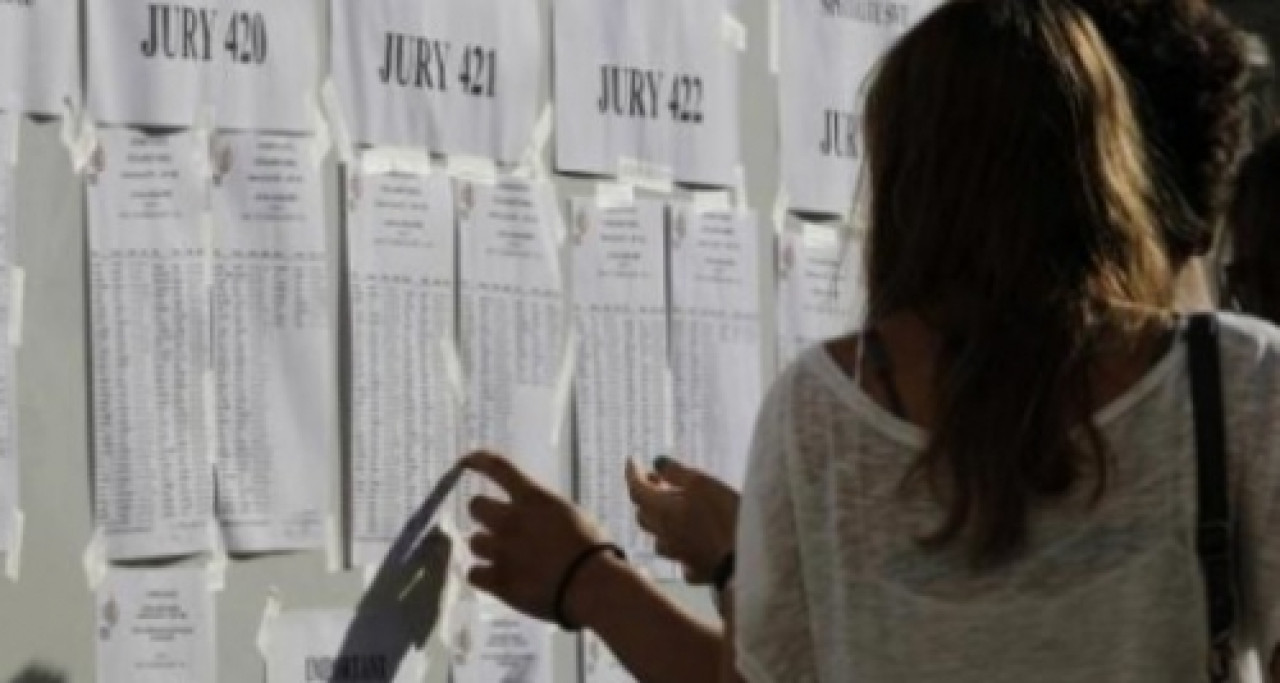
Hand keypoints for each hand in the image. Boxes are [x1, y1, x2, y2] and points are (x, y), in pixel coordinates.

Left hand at [461, 451, 609, 623]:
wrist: (592, 587)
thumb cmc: (593, 551)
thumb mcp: (573, 515)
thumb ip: (545, 511)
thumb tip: (535, 514)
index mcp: (534, 499)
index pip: (499, 468)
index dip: (479, 461)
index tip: (465, 461)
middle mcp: (511, 519)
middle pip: (475, 506)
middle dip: (484, 515)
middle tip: (498, 528)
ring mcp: (502, 550)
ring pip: (473, 541)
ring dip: (486, 548)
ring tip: (506, 559)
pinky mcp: (498, 580)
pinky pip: (473, 574)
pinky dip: (483, 577)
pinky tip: (498, 580)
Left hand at [626, 457, 739, 584]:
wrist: (745, 561)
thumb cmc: (724, 517)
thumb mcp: (701, 483)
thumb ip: (675, 472)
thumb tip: (657, 463)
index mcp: (661, 511)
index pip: (636, 488)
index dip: (632, 472)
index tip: (633, 459)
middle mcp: (664, 535)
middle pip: (643, 514)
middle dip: (645, 495)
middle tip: (656, 480)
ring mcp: (678, 556)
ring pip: (658, 538)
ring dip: (660, 522)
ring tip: (673, 510)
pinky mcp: (696, 571)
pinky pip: (680, 556)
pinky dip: (681, 545)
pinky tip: (690, 540)